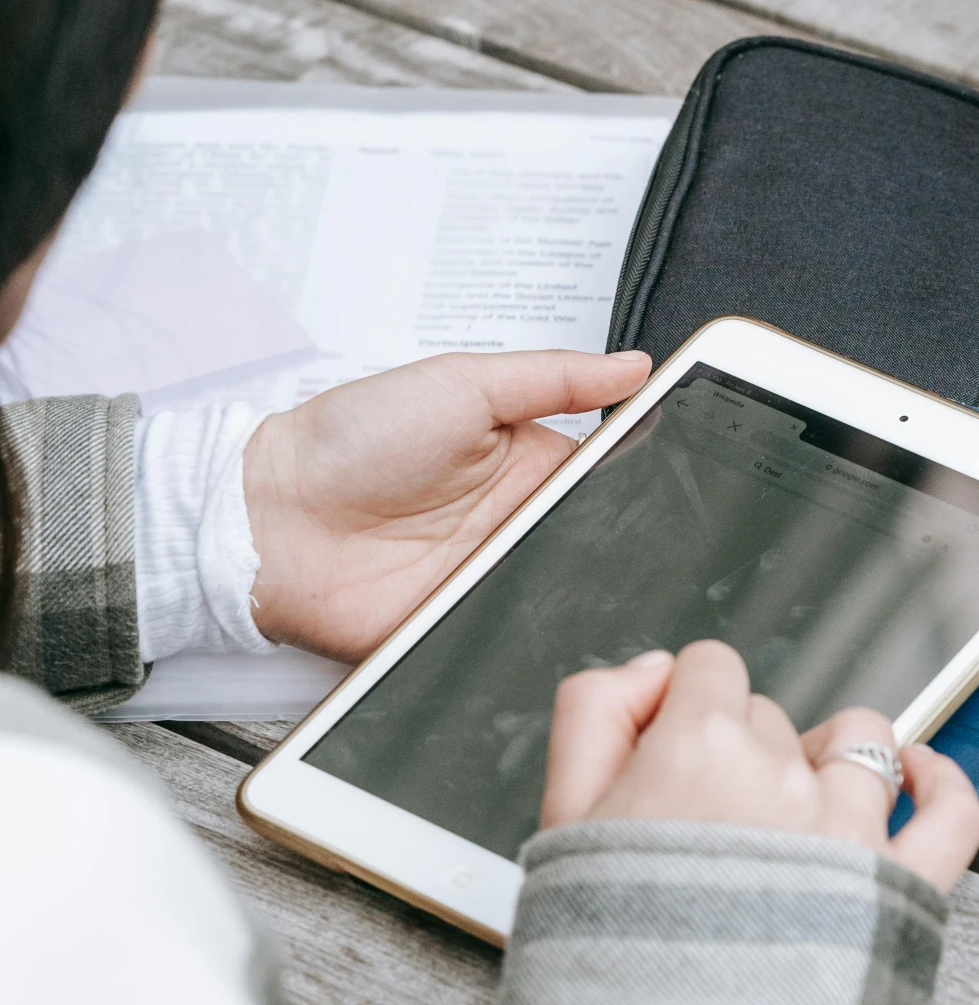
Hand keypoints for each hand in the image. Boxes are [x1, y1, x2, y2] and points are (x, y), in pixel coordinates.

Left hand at [244, 349, 650, 658]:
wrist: (272, 518)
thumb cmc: (354, 439)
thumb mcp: (463, 382)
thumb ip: (555, 376)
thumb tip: (635, 366)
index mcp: (525, 461)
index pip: (609, 475)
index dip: (643, 478)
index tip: (680, 477)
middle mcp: (516, 522)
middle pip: (598, 539)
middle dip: (622, 541)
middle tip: (636, 535)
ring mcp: (493, 579)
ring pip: (568, 593)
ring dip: (582, 586)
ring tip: (591, 574)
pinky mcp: (466, 631)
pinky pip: (518, 638)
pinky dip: (537, 634)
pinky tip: (550, 620)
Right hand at [539, 640, 978, 893]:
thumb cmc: (610, 972)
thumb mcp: (560, 825)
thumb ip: (594, 716)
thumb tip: (653, 671)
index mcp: (695, 748)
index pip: (711, 669)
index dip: (687, 709)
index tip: (675, 755)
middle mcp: (781, 775)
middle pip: (772, 717)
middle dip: (740, 754)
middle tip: (707, 834)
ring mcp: (851, 829)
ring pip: (861, 741)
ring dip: (830, 760)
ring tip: (795, 814)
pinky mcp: (904, 888)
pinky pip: (951, 808)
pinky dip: (940, 782)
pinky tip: (917, 779)